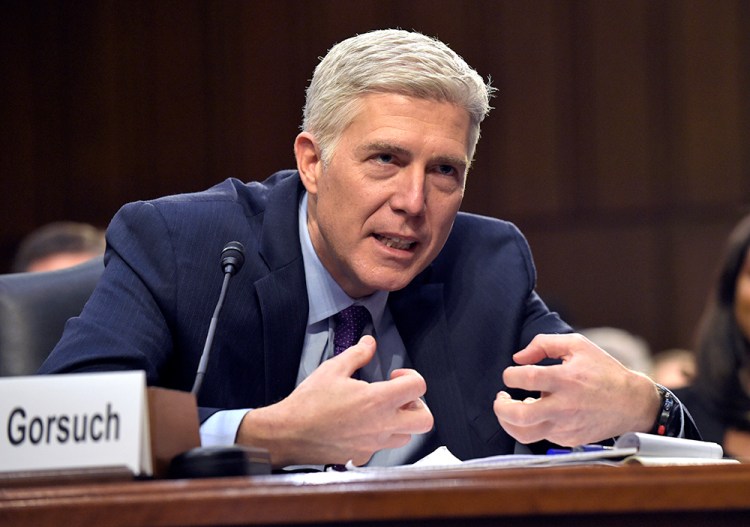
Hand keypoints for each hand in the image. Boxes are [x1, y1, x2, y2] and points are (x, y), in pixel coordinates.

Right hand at [236, 335, 433, 466]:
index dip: (411, 377)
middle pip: (425, 420)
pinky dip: (379, 437)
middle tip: (397, 397)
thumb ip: (357, 354)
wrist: (288, 434)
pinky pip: (382, 448)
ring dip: (400, 422)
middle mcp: (382, 425)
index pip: (419, 387)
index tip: (394, 377)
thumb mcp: (333, 369)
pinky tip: (360, 426)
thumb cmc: (309, 402)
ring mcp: (374, 445)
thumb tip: (370, 342)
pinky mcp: (363, 456)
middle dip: (416, 405)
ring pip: (407, 436)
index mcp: (378, 400)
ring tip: (380, 411)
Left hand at [493, 333, 659, 446]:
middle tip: (500, 397)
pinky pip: (540, 436)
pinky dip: (530, 426)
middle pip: (519, 415)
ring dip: (508, 422)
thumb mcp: (577, 346)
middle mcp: (564, 406)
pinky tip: (534, 412)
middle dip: (500, 407)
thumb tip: (518, 358)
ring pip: (524, 434)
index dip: (509, 376)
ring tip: (509, 408)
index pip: (525, 378)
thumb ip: (544, 344)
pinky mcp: (568, 440)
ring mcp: (566, 427)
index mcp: (566, 379)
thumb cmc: (603, 371)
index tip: (511, 374)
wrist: (632, 403)